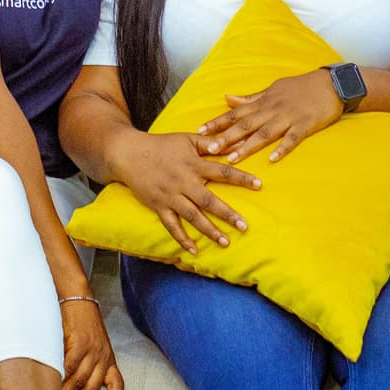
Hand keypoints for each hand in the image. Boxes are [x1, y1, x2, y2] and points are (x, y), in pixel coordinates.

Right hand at [59, 297, 123, 389]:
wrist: (78, 298)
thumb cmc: (81, 323)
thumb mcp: (91, 344)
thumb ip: (83, 363)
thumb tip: (65, 385)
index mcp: (108, 359)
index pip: (117, 383)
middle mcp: (103, 356)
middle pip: (92, 389)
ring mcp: (92, 350)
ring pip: (79, 380)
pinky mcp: (80, 342)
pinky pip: (70, 365)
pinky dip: (62, 378)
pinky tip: (53, 385)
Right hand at [113, 131, 262, 253]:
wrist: (130, 154)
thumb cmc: (162, 145)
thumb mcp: (186, 139)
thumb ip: (208, 143)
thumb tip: (228, 144)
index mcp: (194, 165)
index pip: (222, 172)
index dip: (241, 178)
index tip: (259, 185)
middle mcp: (184, 182)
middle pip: (209, 200)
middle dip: (227, 214)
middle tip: (244, 227)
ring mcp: (171, 196)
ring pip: (193, 216)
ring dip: (209, 230)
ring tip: (225, 242)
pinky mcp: (159, 206)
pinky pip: (172, 226)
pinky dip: (182, 239)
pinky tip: (194, 250)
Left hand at [197, 68, 341, 162]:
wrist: (331, 84)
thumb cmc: (300, 87)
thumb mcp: (272, 89)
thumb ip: (250, 98)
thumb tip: (227, 98)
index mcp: (263, 102)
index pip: (235, 113)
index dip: (217, 122)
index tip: (199, 131)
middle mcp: (272, 109)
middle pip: (245, 125)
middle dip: (226, 137)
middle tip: (209, 149)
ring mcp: (289, 117)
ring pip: (264, 133)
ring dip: (248, 146)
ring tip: (232, 159)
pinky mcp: (305, 125)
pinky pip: (292, 138)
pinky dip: (282, 148)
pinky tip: (272, 159)